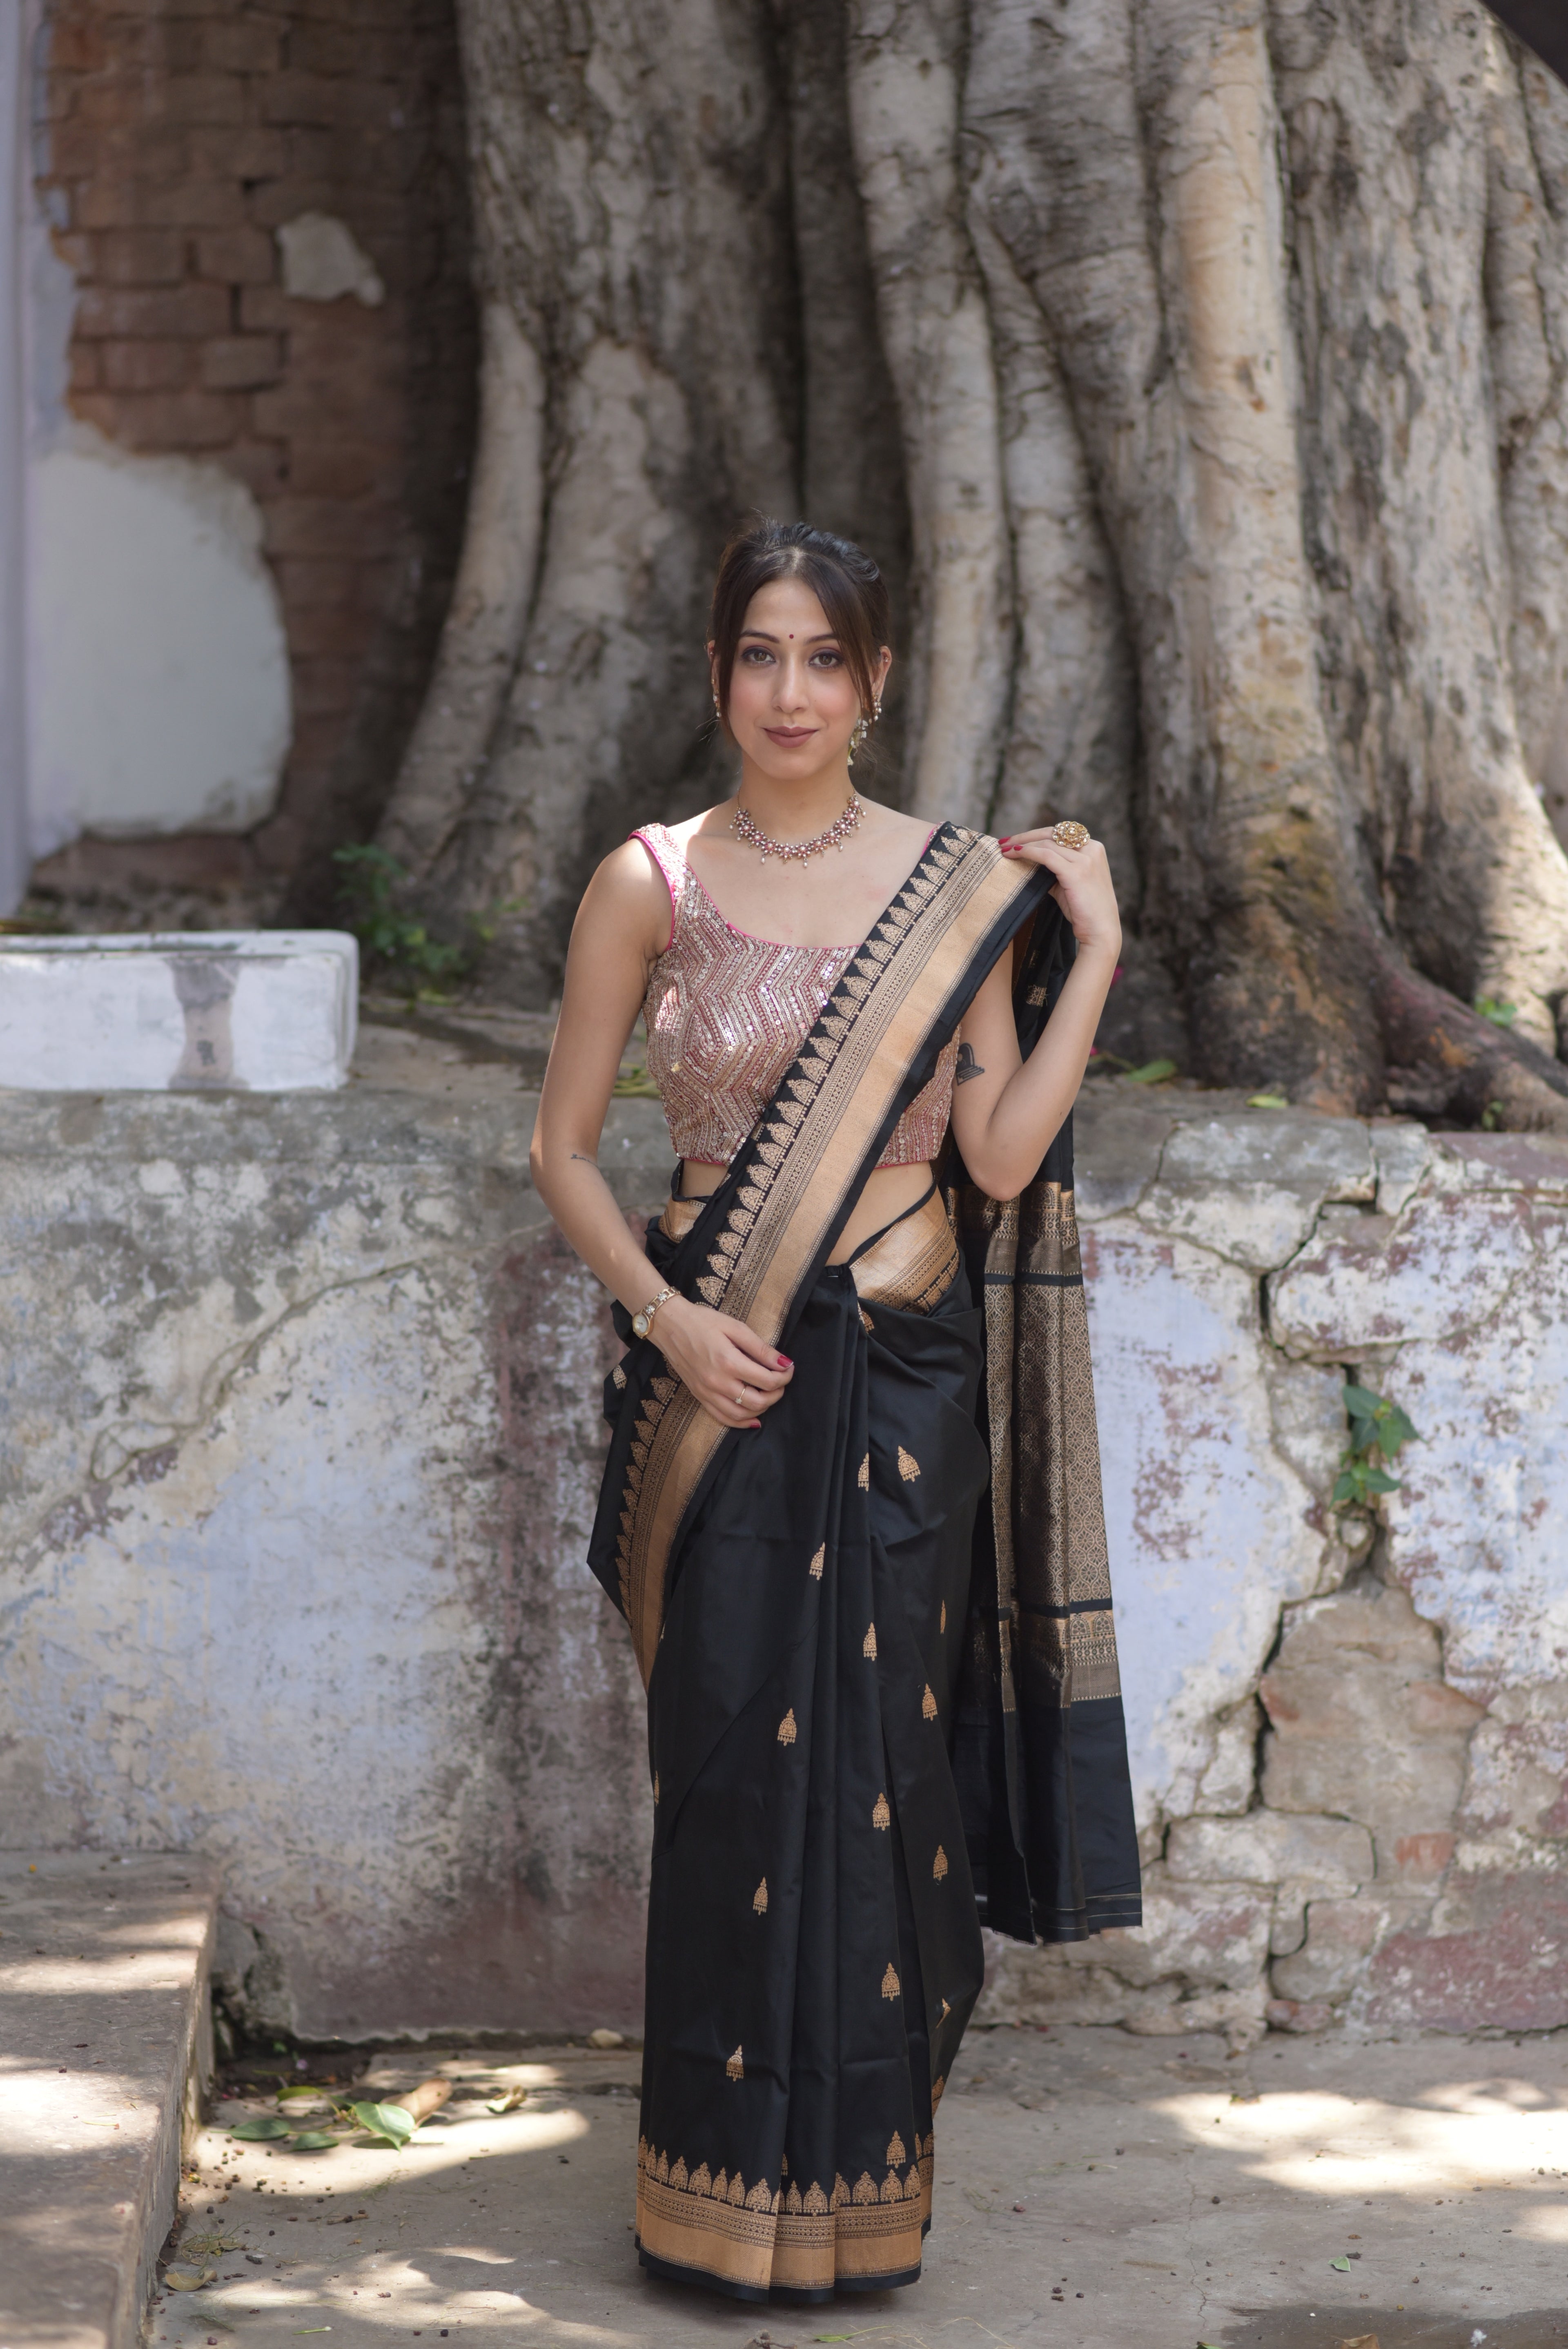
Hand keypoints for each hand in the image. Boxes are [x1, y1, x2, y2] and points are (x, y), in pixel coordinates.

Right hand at [647, 1294, 794, 1428]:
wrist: (670, 1325)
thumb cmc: (703, 1322)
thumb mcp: (735, 1327)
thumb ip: (760, 1348)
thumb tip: (784, 1363)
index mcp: (728, 1361)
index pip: (767, 1380)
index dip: (784, 1376)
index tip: (788, 1367)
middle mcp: (717, 1382)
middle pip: (757, 1401)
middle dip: (776, 1394)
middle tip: (781, 1381)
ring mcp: (707, 1392)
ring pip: (741, 1414)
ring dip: (761, 1409)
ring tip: (769, 1395)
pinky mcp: (699, 1396)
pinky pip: (722, 1418)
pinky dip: (740, 1422)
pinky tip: (753, 1418)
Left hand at [999, 827, 1121, 961]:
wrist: (1101, 932)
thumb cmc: (1084, 910)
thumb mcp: (1069, 882)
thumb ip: (1055, 869)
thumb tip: (1030, 862)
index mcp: (1093, 847)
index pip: (1059, 833)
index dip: (1035, 835)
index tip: (1015, 840)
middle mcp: (1091, 849)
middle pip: (1051, 833)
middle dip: (1025, 836)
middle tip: (1003, 842)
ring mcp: (1085, 859)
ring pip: (1046, 843)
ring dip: (1021, 844)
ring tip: (1003, 850)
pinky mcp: (1077, 872)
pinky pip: (1046, 856)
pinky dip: (1028, 853)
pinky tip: (1014, 854)